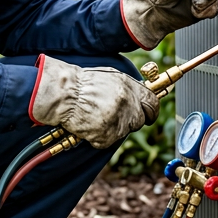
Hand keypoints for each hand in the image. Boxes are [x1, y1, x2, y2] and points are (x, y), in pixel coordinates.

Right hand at [29, 56, 158, 148]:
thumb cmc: (83, 84)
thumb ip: (129, 88)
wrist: (64, 94)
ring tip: (95, 116)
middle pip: (139, 120)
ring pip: (123, 131)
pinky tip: (89, 124)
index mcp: (130, 87)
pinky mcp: (107, 136)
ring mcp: (118, 121)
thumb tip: (140, 97)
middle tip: (113, 116)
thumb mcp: (111, 77)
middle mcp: (128, 104)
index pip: (153, 103)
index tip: (148, 114)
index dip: (151, 110)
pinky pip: (108, 140)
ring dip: (112, 127)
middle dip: (130, 120)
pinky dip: (99, 136)